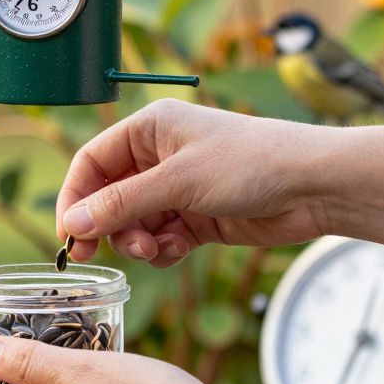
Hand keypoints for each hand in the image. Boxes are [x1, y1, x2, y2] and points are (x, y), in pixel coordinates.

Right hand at [56, 99, 331, 265]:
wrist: (314, 186)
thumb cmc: (251, 164)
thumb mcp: (177, 182)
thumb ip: (121, 205)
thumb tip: (72, 224)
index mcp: (149, 129)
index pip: (91, 163)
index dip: (74, 198)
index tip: (68, 234)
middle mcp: (159, 156)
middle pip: (108, 197)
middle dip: (108, 226)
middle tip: (99, 253)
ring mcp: (178, 188)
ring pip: (133, 223)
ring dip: (137, 241)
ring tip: (156, 248)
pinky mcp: (198, 216)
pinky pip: (161, 238)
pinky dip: (164, 249)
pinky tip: (181, 249)